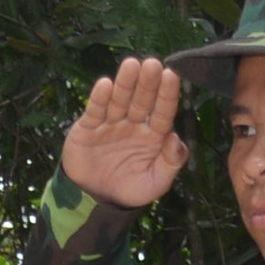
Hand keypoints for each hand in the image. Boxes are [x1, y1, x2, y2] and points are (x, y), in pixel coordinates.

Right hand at [59, 59, 195, 210]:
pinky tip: (105, 85)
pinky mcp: (88, 127)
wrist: (97, 200)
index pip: (163, 111)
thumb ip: (171, 162)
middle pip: (141, 100)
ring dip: (125, 83)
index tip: (171, 75)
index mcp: (153, 135)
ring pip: (119, 100)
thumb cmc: (131, 189)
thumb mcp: (156, 182)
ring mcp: (110, 123)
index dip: (167, 94)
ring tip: (131, 65)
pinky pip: (95, 111)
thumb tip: (176, 139)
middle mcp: (133, 124)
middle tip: (152, 64)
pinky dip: (99, 98)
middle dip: (147, 83)